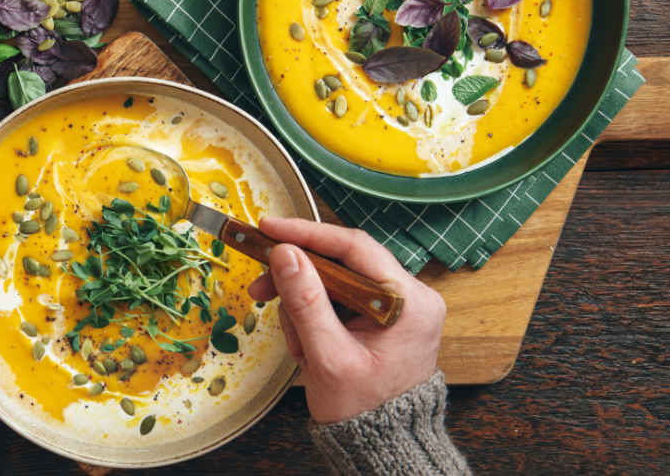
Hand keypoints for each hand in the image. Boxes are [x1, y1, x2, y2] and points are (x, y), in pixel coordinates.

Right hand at [248, 218, 445, 423]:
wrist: (380, 441)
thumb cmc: (363, 409)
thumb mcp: (327, 356)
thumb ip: (305, 302)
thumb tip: (285, 254)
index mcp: (409, 302)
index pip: (355, 248)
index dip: (307, 234)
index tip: (269, 229)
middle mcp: (410, 296)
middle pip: (341, 263)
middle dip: (297, 278)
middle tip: (260, 288)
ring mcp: (396, 306)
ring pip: (334, 281)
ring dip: (303, 305)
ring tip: (295, 341)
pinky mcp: (381, 316)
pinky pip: (338, 299)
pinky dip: (314, 315)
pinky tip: (306, 341)